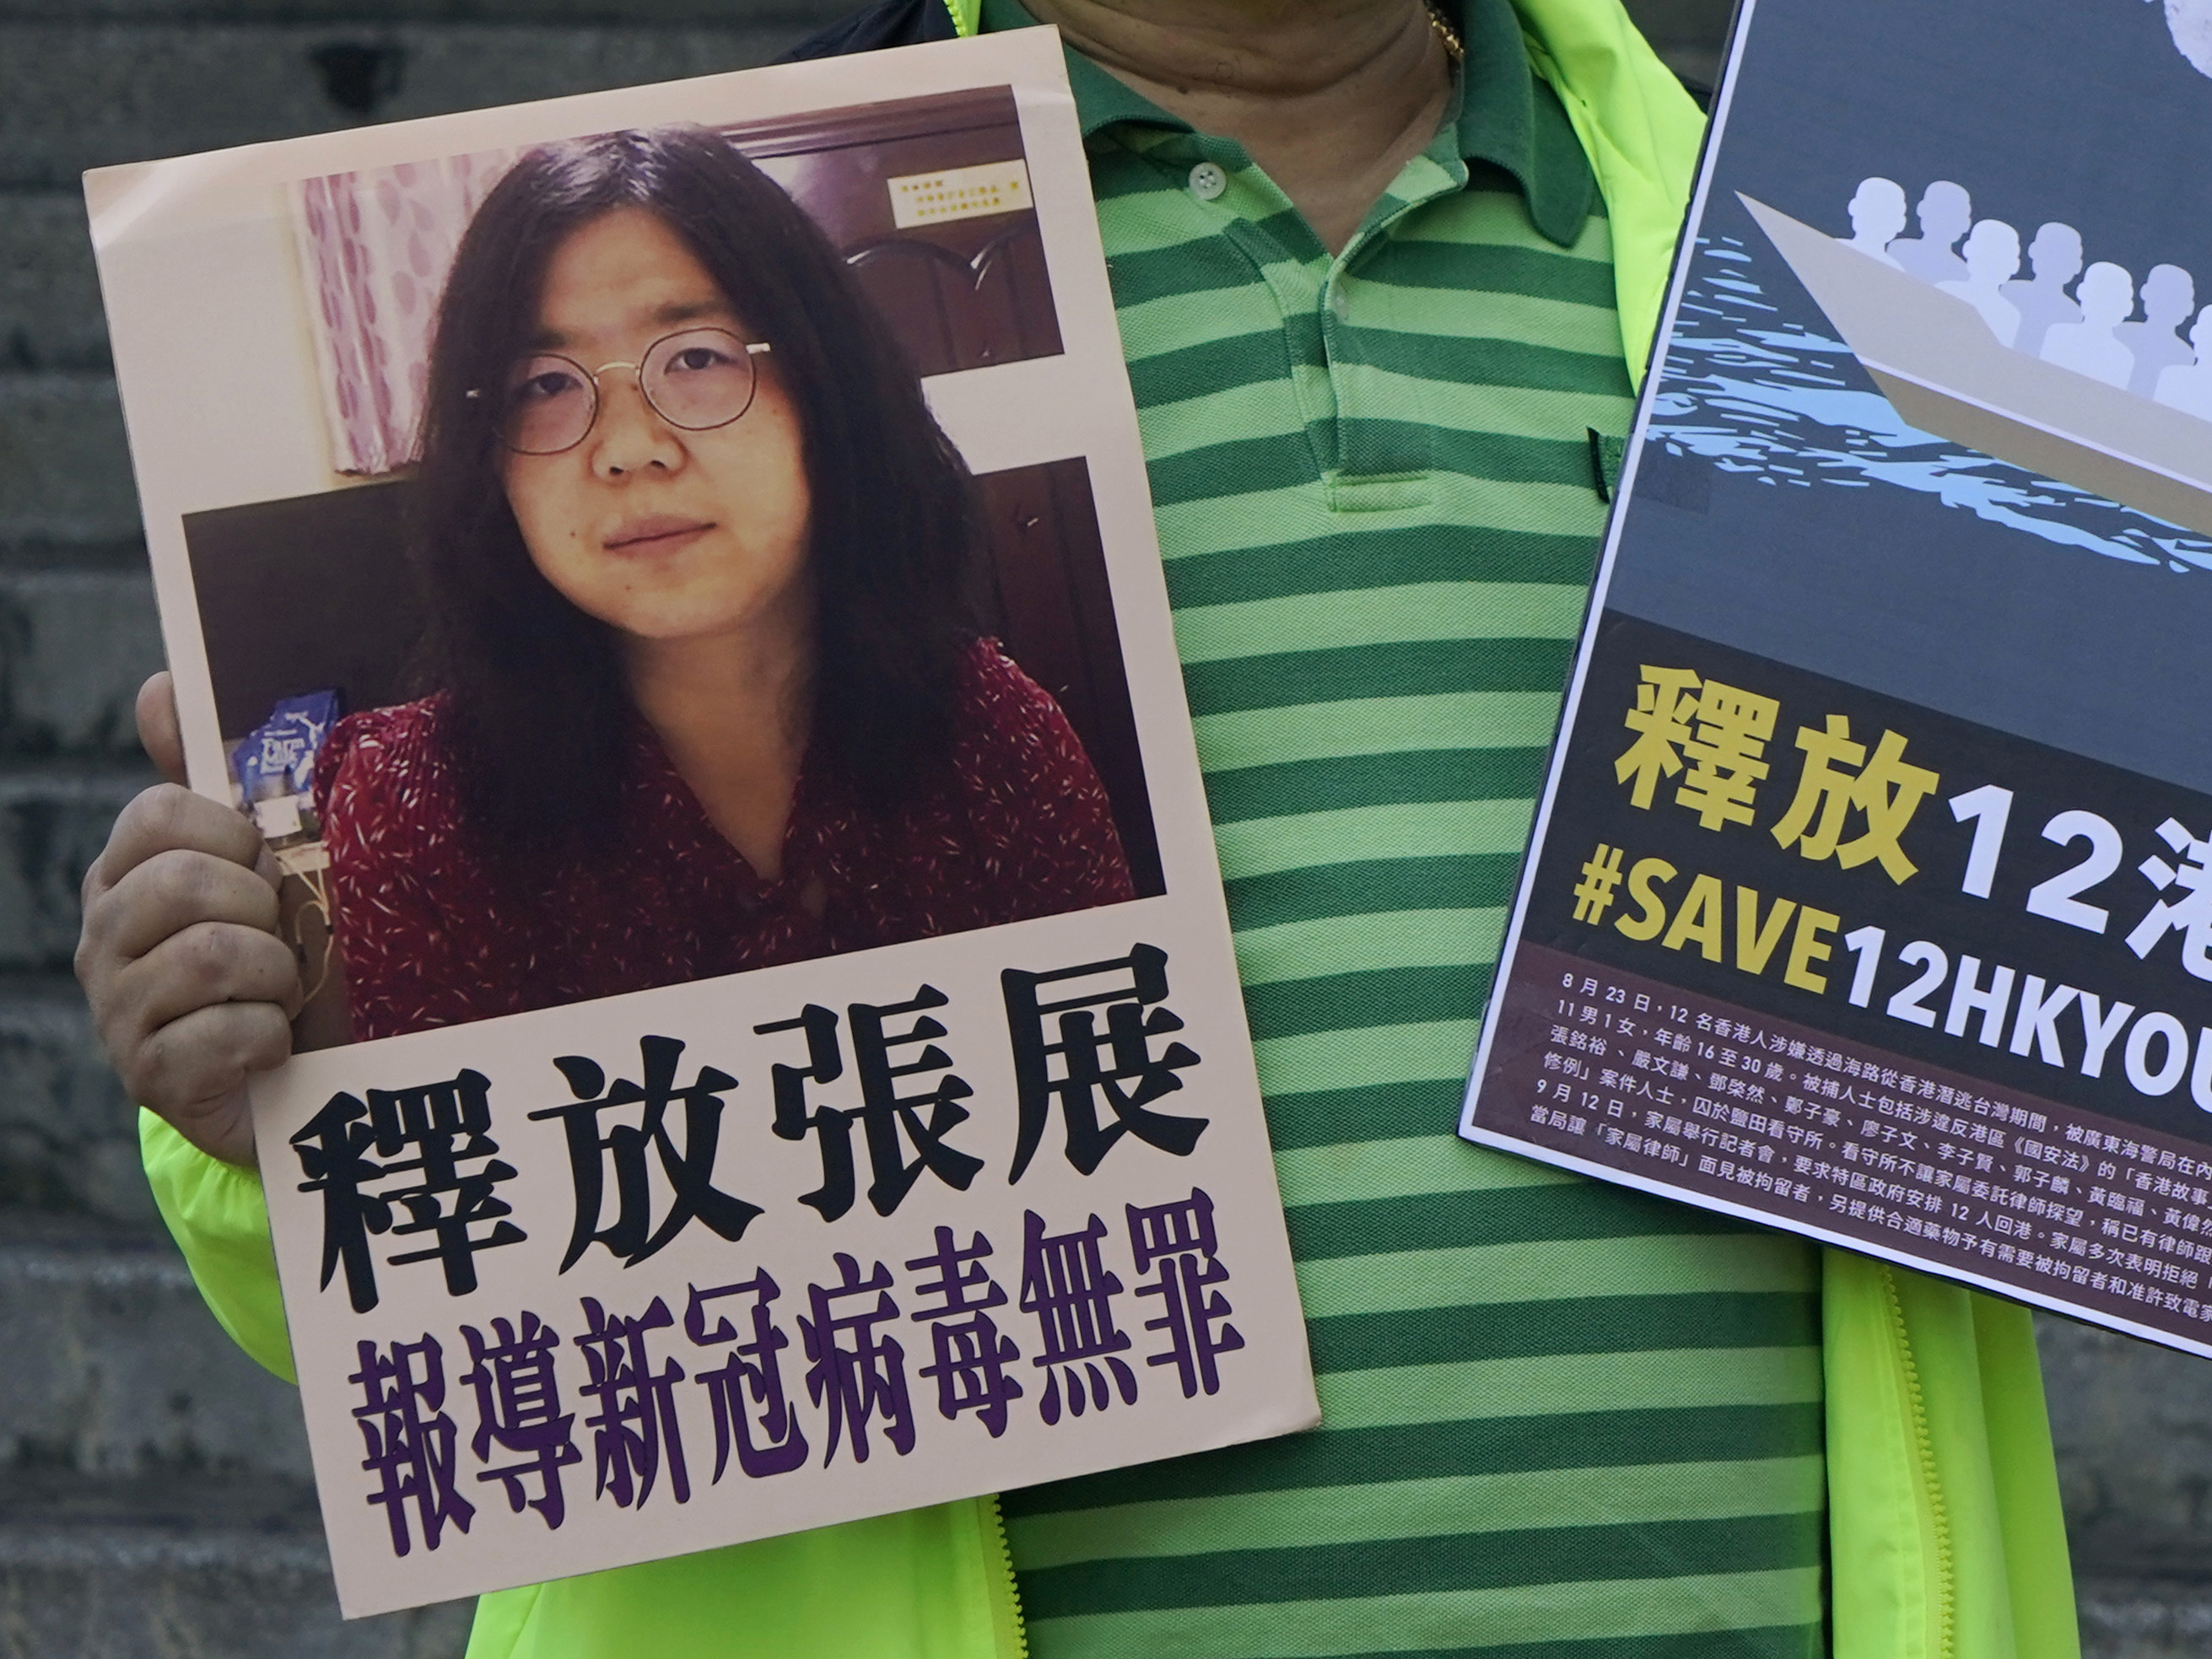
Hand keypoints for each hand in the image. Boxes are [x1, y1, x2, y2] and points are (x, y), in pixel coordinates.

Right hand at [75, 673, 301, 1165]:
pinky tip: (271, 1045)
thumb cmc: (267, 957)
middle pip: (184, 884)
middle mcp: (105, 939)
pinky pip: (226, 1036)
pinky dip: (270, 1037)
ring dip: (277, 974)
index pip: (158, 813)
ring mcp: (119, 1013)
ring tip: (284, 991)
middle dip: (261, 908)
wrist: (277, 1081)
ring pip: (212, 957)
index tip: (260, 864)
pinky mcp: (151, 1079)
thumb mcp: (250, 866)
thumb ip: (210, 779)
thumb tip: (161, 684)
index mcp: (125, 876)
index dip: (230, 833)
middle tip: (282, 938)